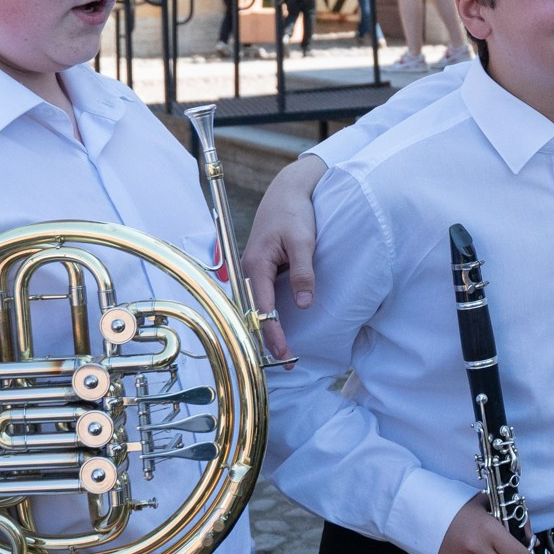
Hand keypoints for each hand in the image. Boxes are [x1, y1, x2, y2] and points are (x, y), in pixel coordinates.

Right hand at [240, 154, 327, 360]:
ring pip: (257, 305)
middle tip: (283, 364)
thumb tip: (303, 304)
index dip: (271, 331)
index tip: (282, 352)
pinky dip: (269, 313)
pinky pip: (262, 296)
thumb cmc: (295, 212)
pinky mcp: (261, 267)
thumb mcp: (304, 241)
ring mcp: (253, 269)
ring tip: (282, 353)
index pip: (262, 307)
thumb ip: (304, 272)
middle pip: (254, 311)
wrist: (288, 190)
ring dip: (268, 327)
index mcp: (256, 263)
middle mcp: (249, 269)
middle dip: (267, 337)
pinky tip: (279, 328)